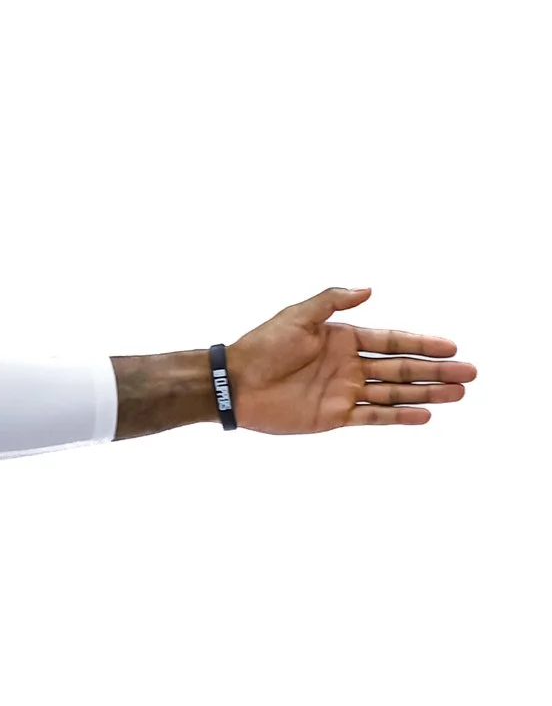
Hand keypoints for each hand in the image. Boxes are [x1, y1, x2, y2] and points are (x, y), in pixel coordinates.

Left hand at [227, 286, 475, 433]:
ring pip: (395, 393)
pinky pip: (373, 417)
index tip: (452, 347)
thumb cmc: (262, 346)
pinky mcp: (334, 416)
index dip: (422, 344)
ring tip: (459, 394)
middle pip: (402, 368)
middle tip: (471, 374)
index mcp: (343, 339)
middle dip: (436, 371)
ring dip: (426, 393)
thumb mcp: (297, 316)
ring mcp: (344, 392)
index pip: (392, 341)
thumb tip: (369, 288)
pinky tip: (424, 416)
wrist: (234, 384)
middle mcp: (349, 365)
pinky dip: (398, 417)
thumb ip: (332, 300)